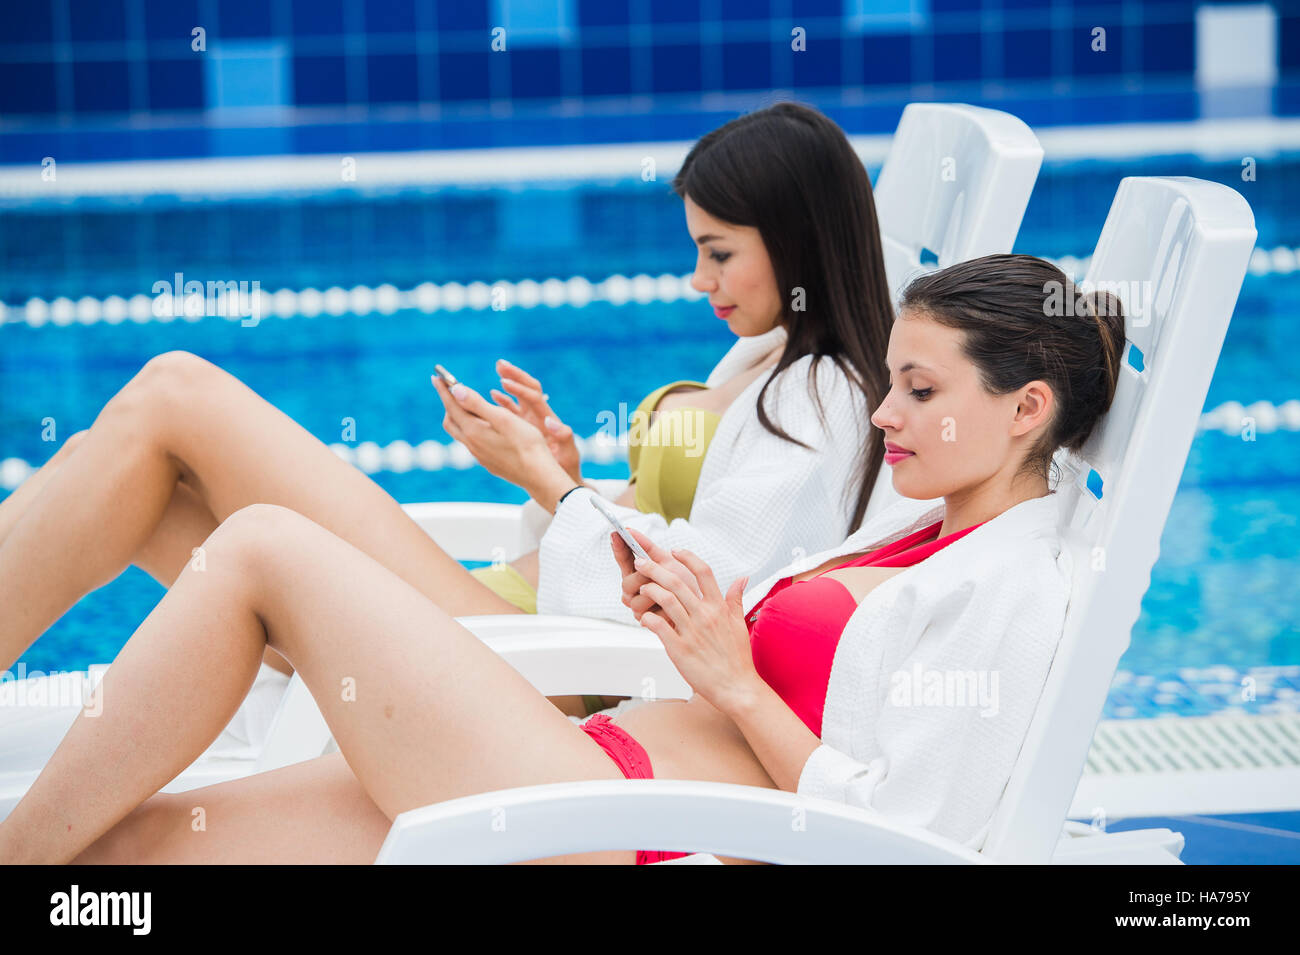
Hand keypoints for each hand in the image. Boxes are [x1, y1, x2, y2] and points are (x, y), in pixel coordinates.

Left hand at [433, 375, 571, 506]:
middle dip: (449, 403)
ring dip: (460, 417)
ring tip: (468, 406)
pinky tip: (485, 427)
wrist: (538, 475)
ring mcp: (479, 455)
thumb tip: (455, 390)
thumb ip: (477, 404)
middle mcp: (472, 444)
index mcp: (473, 431)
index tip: (436, 376)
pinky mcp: (488, 462)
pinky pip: (472, 442)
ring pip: (461, 433)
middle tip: (453, 390)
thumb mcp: (503, 418)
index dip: (444, 390)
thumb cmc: (526, 444)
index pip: (452, 405)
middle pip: (451, 421)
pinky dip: (472, 428)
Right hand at [492, 359, 581, 485]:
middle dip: (515, 375)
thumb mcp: (569, 454)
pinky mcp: (524, 428)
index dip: (520, 389)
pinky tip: (492, 394)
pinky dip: (504, 401)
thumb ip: (564, 437)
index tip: (504, 381)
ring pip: (519, 397)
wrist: (563, 477)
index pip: (534, 398)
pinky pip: (513, 410)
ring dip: (510, 382)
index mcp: (547, 420)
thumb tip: (553, 423)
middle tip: (500, 363)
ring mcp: (531, 421)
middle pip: (528, 389)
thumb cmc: (567, 467)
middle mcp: (539, 417)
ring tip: (498, 369)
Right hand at [611, 528, 700, 622]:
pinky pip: (648, 615)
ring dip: (656, 594)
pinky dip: (663, 609)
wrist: (700, 609)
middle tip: (656, 574)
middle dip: (643, 577)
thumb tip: (630, 531)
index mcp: (638, 574)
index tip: (617, 532)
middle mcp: (634, 591)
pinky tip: (674, 609)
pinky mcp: (648, 623)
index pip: (623, 559)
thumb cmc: (685, 585)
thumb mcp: (669, 564)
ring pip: (636, 601)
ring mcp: (639, 608)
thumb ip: (650, 550)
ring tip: (672, 594)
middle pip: (627, 583)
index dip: (619, 547)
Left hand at [626, 541, 759, 713]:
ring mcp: (691, 631)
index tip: (674, 551)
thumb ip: (736, 599)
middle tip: (640, 562)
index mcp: (719, 607)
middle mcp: (705, 615)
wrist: (737, 687)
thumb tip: (742, 578)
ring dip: (648, 590)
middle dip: (654, 568)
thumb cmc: (737, 658)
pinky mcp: (679, 649)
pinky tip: (643, 618)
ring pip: (665, 600)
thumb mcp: (739, 624)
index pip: (703, 572)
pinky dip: (647, 618)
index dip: (687, 557)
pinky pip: (658, 626)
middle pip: (677, 581)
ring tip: (640, 589)